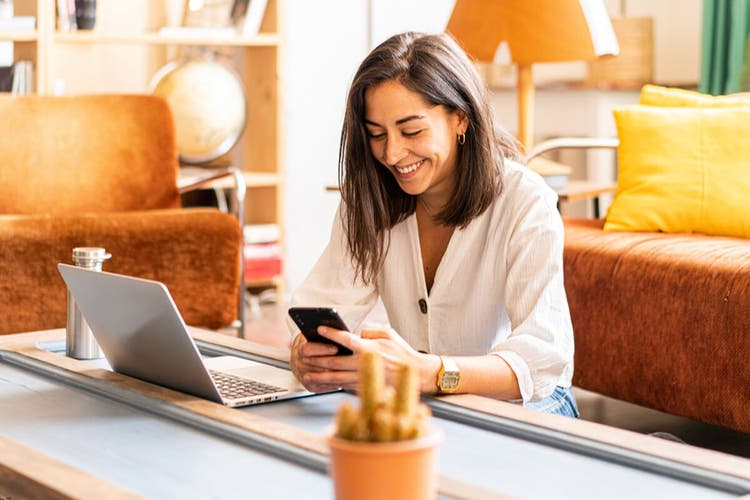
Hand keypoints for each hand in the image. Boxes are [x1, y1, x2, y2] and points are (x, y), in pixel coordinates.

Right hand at [289, 332, 358, 392]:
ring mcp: (300, 374)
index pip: (306, 349)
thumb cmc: (316, 342)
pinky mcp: (307, 384)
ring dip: (329, 376)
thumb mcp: (317, 334)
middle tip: (344, 362)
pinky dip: (328, 386)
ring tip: (344, 373)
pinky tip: (339, 382)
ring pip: (314, 378)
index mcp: (299, 346)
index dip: (322, 349)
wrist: (306, 354)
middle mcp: (297, 361)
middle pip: (310, 364)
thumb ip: (324, 334)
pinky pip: (317, 387)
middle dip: (328, 363)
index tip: (335, 348)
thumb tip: (338, 331)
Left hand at [291, 326, 440, 393]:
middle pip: (335, 361)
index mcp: (370, 348)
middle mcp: (364, 364)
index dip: (331, 333)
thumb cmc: (402, 352)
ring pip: (336, 376)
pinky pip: (343, 385)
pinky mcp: (364, 387)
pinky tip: (320, 382)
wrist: (415, 374)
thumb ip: (370, 331)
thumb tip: (356, 335)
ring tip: (306, 372)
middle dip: (317, 358)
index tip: (319, 328)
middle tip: (304, 354)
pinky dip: (330, 383)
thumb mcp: (389, 333)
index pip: (346, 339)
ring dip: (319, 374)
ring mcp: (363, 377)